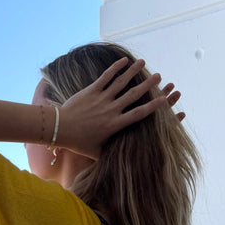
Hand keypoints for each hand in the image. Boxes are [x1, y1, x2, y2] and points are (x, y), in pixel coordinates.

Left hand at [58, 58, 182, 158]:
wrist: (60, 129)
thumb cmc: (78, 143)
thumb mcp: (95, 153)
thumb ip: (108, 155)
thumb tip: (117, 164)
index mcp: (115, 124)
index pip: (138, 114)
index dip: (153, 106)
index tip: (164, 100)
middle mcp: (111, 110)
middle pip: (133, 95)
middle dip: (148, 85)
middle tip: (159, 76)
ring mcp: (101, 99)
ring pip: (121, 82)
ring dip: (133, 71)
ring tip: (144, 63)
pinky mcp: (91, 91)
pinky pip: (106, 77)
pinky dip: (115, 68)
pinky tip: (124, 60)